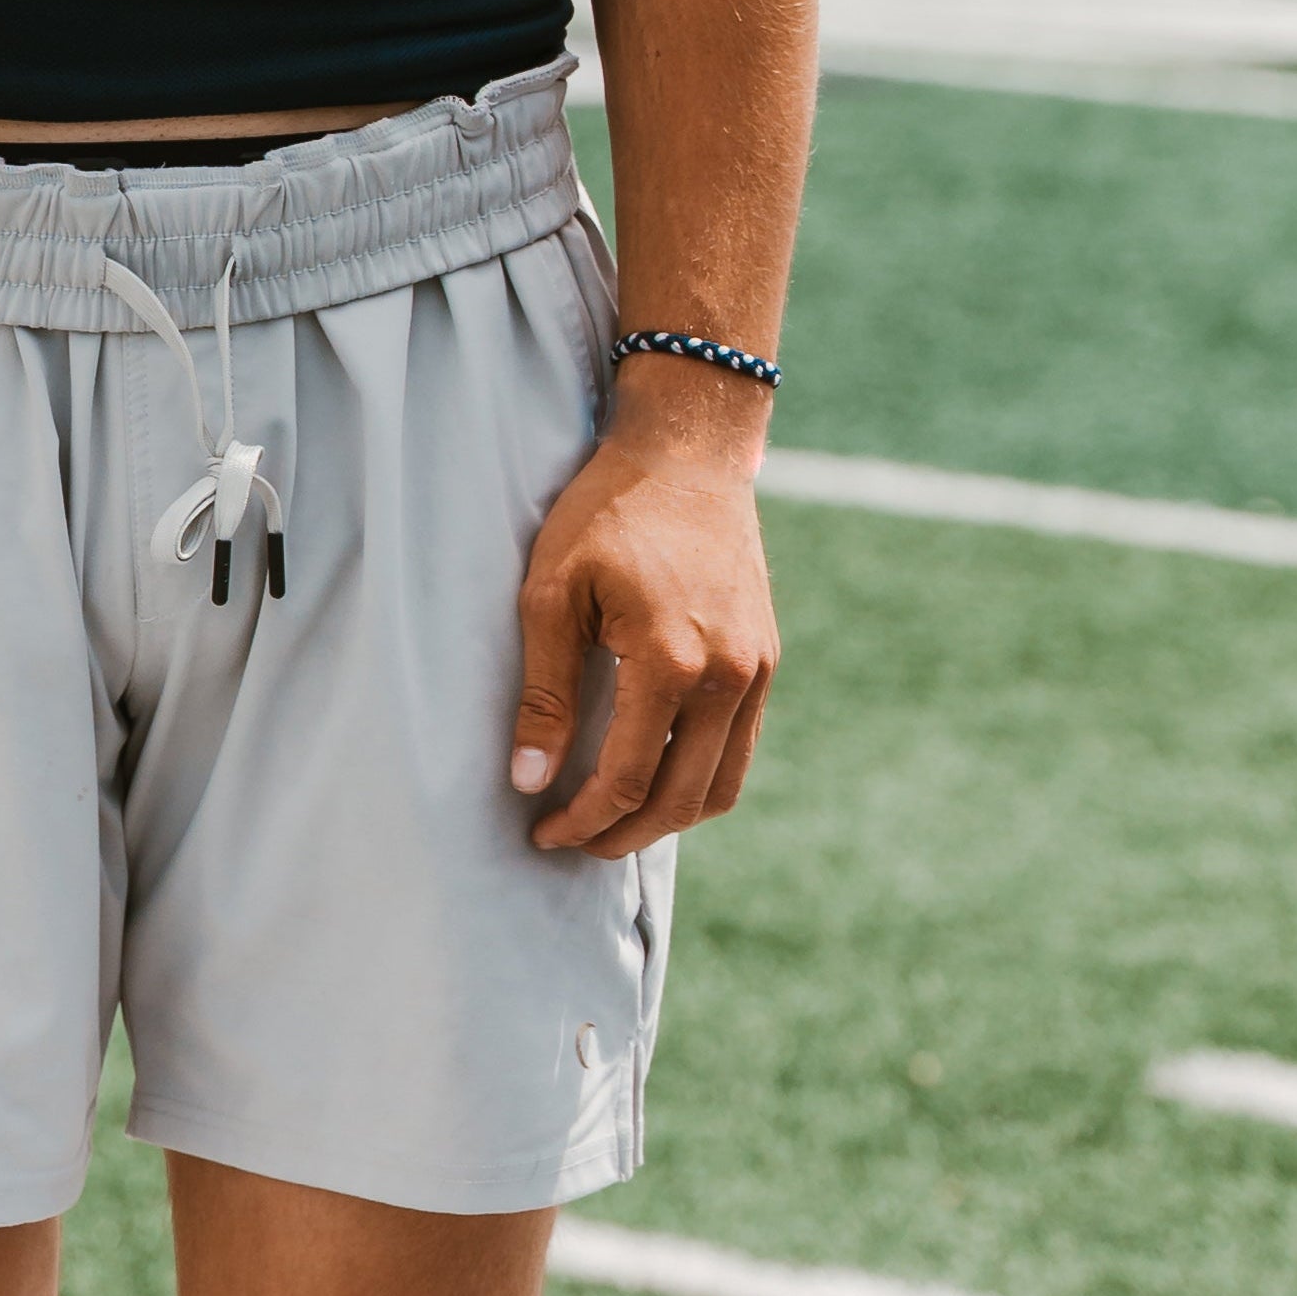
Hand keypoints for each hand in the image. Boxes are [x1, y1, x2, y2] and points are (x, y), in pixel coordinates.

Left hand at [510, 383, 777, 858]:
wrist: (688, 454)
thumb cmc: (607, 512)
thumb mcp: (552, 592)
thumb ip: (542, 692)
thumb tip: (530, 780)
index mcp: (671, 662)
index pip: (627, 779)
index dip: (582, 820)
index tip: (543, 834)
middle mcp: (728, 677)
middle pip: (680, 801)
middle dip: (623, 835)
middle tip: (573, 841)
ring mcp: (757, 671)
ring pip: (721, 787)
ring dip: (668, 818)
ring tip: (611, 821)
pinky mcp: (767, 662)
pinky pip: (739, 749)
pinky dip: (699, 780)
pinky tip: (653, 776)